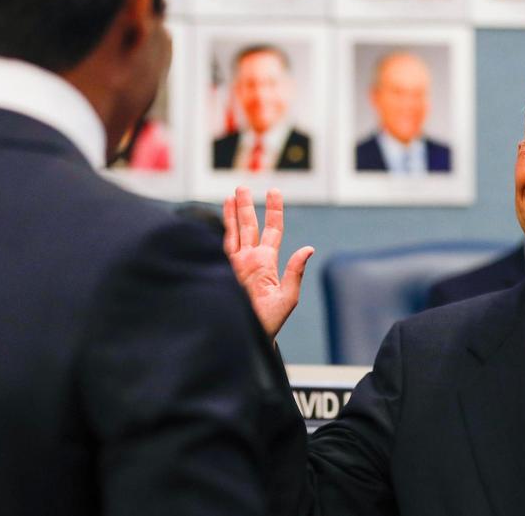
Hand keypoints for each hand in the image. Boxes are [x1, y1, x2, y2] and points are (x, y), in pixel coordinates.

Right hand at [223, 186, 313, 338]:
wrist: (245, 338)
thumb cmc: (268, 322)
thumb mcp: (287, 298)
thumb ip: (295, 272)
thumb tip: (309, 249)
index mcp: (267, 263)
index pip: (272, 230)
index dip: (273, 210)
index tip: (273, 191)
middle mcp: (251, 260)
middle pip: (249, 226)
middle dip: (246, 206)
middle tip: (242, 187)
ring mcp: (234, 265)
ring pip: (233, 233)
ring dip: (231, 214)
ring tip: (230, 196)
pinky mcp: (221, 271)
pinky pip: (220, 246)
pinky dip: (218, 231)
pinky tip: (215, 217)